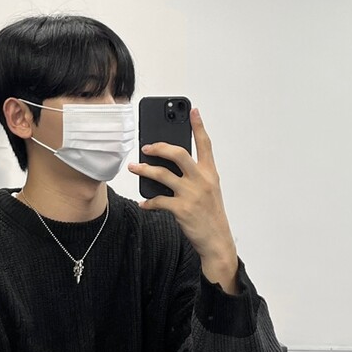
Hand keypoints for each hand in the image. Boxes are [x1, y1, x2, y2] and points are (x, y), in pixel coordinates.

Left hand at [129, 107, 237, 265]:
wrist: (217, 241)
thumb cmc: (210, 215)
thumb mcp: (209, 192)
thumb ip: (194, 177)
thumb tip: (169, 167)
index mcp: (210, 174)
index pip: (205, 145)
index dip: (199, 126)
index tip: (192, 110)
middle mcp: (202, 181)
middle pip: (179, 154)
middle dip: (160, 147)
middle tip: (147, 146)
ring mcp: (191, 195)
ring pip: (162, 174)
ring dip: (144, 169)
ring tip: (134, 167)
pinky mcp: (181, 210)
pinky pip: (158, 200)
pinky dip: (148, 201)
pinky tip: (144, 202)